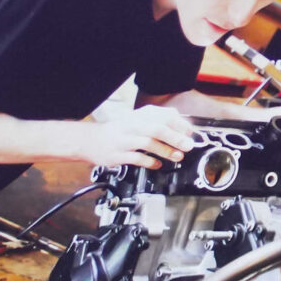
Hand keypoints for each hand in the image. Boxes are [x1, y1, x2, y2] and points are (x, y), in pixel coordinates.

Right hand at [76, 104, 197, 169]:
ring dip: (165, 150)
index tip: (189, 132)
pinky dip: (149, 162)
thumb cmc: (119, 131)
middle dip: (175, 138)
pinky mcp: (118, 155)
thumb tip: (180, 121)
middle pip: (156, 128)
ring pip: (147, 143)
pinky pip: (136, 158)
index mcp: (138, 115)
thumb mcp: (137, 119)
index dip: (178, 124)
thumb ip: (158, 119)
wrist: (91, 140)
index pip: (162, 115)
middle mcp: (131, 125)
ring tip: (176, 156)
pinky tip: (158, 165)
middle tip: (187, 146)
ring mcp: (124, 140)